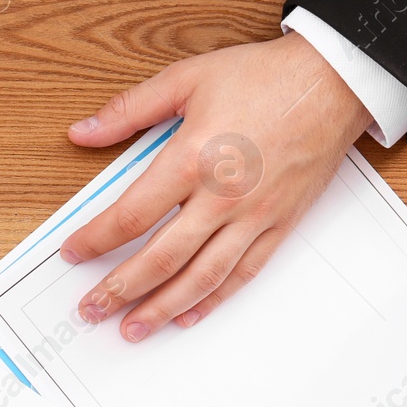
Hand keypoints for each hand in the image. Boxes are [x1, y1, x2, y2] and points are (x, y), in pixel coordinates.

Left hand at [59, 32, 371, 338]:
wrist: (332, 82)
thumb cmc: (265, 77)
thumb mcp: (186, 79)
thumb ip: (129, 110)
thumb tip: (83, 132)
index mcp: (192, 159)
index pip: (130, 216)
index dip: (95, 240)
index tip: (73, 253)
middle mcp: (222, 196)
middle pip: (161, 257)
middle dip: (119, 289)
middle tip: (91, 308)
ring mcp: (253, 216)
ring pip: (201, 277)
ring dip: (161, 308)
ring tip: (132, 328)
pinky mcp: (279, 225)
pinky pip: (243, 273)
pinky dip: (213, 300)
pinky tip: (187, 314)